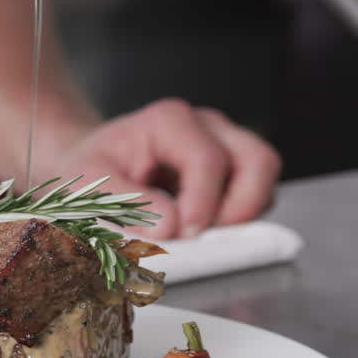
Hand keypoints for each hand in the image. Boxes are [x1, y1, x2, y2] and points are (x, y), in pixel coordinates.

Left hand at [55, 98, 281, 239]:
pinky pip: (258, 194)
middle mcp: (206, 127)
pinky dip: (241, 218)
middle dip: (243, 206)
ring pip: (265, 175)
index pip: (208, 159)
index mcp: (170, 121)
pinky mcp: (232, 172)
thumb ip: (128, 201)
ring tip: (209, 235)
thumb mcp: (91, 182)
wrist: (93, 168)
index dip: (203, 202)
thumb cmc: (93, 169)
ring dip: (246, 213)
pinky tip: (207, 229)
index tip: (186, 233)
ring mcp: (224, 146)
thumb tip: (170, 226)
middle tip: (210, 236)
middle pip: (258, 158)